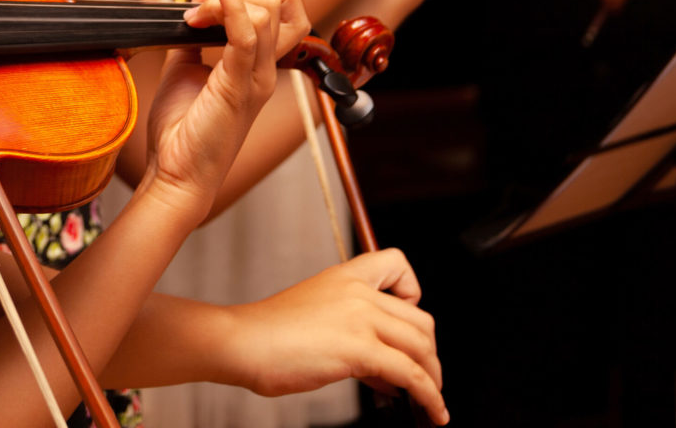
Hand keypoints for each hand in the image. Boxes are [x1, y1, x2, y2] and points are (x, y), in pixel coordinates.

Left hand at [143, 0, 308, 207]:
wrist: (175, 174)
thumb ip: (192, 40)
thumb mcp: (183, 70)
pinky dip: (231, 7)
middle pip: (281, 6)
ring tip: (193, 17)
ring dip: (224, 1)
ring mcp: (256, 79)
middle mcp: (263, 71)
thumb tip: (188, 10)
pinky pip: (246, 35)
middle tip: (198, 10)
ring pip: (267, 14)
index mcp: (256, 68)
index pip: (283, 13)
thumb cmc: (181, 132)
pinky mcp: (238, 87)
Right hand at [226, 248, 447, 424]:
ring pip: (422, 347)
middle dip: (428, 353)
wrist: (242, 342)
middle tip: (422, 377)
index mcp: (345, 276)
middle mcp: (358, 291)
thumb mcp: (317, 318)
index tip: (404, 320)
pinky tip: (432, 412)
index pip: (397, 263)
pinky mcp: (360, 349)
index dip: (412, 292)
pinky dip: (429, 397)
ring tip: (430, 402)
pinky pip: (411, 374)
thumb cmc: (269, 335)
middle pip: (421, 319)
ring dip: (433, 379)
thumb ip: (353, 334)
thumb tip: (387, 374)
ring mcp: (361, 318)